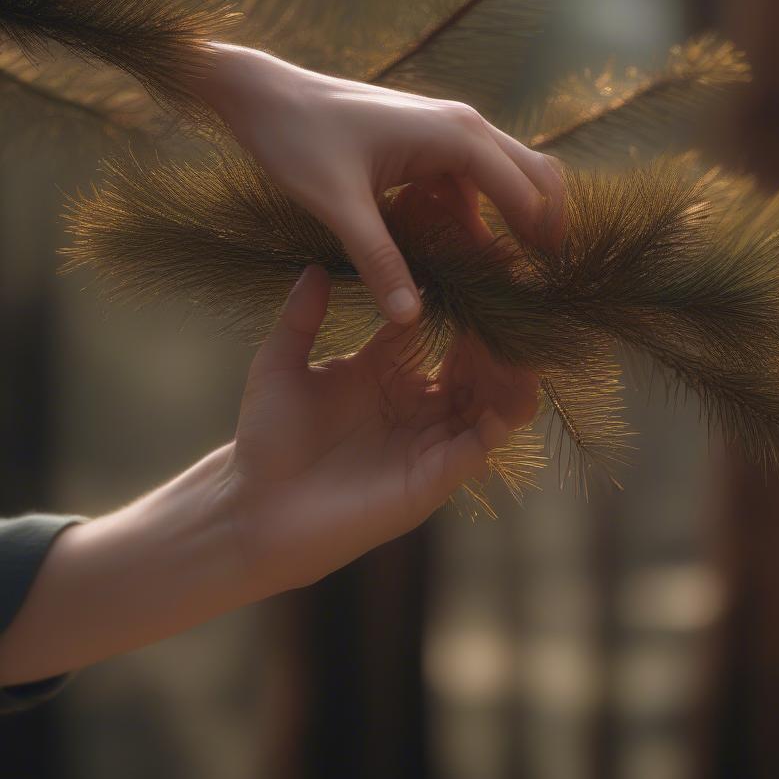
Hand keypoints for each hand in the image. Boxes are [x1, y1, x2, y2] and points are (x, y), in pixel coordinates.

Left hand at [197, 43, 563, 324]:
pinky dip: (474, 221)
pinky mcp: (429, 147)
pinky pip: (470, 187)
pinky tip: (454, 259)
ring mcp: (449, 134)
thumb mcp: (338, 205)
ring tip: (503, 283)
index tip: (549, 290)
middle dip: (545, 227)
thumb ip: (378, 260)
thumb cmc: (298, 139)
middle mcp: (465, 127)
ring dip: (509, 226)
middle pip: (536, 176)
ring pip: (506, 182)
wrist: (264, 95)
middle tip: (542, 286)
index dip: (544, 241)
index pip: (527, 192)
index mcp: (456, 135)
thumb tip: (409, 317)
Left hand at [226, 264, 538, 594]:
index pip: (436, 325)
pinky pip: (478, 447)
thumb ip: (300, 317)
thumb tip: (315, 266)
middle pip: (474, 361)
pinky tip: (502, 406)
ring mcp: (428, 439)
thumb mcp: (279, 367)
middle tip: (512, 311)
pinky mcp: (433, 478)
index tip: (483, 267)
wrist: (257, 512)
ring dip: (509, 378)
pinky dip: (498, 425)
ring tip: (521, 355)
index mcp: (386, 368)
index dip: (457, 299)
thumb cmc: (266, 440)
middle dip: (494, 337)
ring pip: (489, 401)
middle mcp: (416, 401)